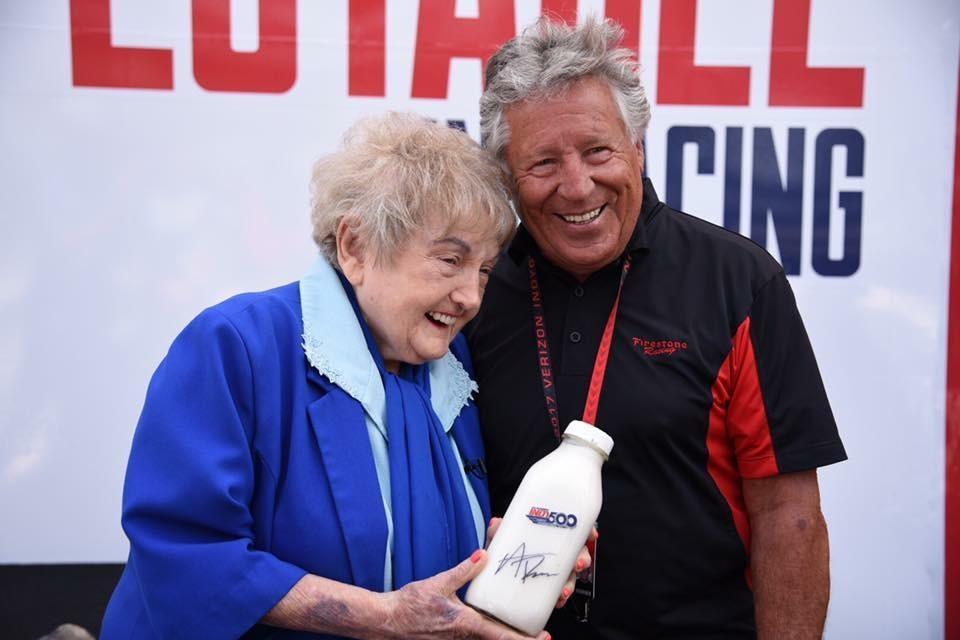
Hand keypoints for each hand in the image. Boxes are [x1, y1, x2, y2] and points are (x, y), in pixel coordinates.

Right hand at [382, 549, 549, 639]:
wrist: (388, 620)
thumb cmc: (410, 606)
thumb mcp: (439, 583)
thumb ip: (463, 570)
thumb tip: (483, 555)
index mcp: (466, 624)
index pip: (501, 636)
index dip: (524, 639)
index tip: (542, 638)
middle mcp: (465, 634)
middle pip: (500, 639)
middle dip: (521, 637)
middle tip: (541, 633)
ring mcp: (459, 637)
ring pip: (488, 637)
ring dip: (506, 633)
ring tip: (523, 627)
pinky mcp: (452, 634)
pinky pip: (477, 634)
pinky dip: (491, 629)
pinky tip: (494, 619)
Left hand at [486, 518, 597, 609]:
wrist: (494, 577)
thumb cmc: (504, 551)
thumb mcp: (501, 538)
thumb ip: (498, 531)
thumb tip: (496, 524)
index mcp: (550, 536)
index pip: (573, 530)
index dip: (586, 530)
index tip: (591, 534)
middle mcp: (556, 553)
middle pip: (578, 553)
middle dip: (583, 559)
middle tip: (578, 563)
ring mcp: (554, 572)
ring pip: (571, 576)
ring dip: (571, 583)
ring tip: (564, 590)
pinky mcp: (548, 589)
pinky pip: (560, 592)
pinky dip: (560, 598)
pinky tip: (557, 601)